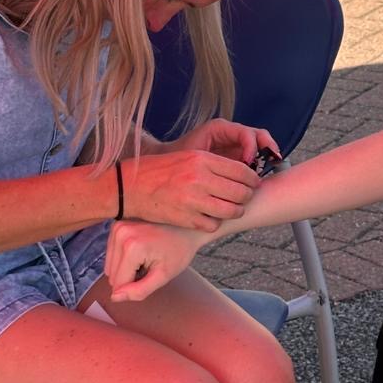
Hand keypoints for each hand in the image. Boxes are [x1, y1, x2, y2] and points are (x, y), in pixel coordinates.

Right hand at [104, 221, 202, 300]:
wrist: (187, 227)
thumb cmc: (179, 251)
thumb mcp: (163, 276)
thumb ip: (139, 290)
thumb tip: (114, 297)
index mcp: (131, 247)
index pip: (119, 283)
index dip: (135, 285)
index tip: (152, 272)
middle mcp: (120, 233)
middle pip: (113, 274)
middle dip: (130, 275)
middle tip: (150, 264)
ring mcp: (117, 227)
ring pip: (111, 266)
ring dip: (127, 267)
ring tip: (146, 257)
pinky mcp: (116, 226)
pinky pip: (112, 255)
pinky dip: (124, 258)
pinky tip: (140, 250)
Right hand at [122, 148, 258, 230]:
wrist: (129, 187)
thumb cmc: (161, 170)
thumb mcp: (188, 157)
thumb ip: (214, 164)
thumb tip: (244, 174)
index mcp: (202, 159)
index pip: (242, 171)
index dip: (252, 179)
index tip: (253, 183)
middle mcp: (199, 178)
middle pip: (240, 192)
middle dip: (246, 197)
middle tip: (243, 198)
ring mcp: (193, 199)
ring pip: (231, 211)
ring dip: (234, 212)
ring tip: (231, 209)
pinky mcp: (186, 218)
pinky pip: (213, 224)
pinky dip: (214, 223)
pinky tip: (209, 217)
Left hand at [173, 118, 279, 164]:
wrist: (171, 166)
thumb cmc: (180, 158)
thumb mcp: (194, 156)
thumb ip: (212, 159)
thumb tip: (235, 168)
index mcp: (221, 129)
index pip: (245, 133)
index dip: (251, 147)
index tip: (248, 163)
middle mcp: (232, 135)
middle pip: (259, 136)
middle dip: (268, 148)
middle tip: (271, 164)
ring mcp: (238, 146)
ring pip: (262, 146)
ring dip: (268, 158)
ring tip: (271, 170)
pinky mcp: (239, 158)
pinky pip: (257, 159)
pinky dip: (263, 166)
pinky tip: (263, 176)